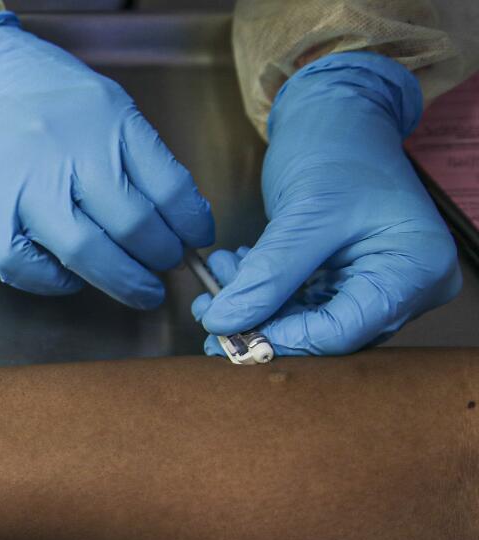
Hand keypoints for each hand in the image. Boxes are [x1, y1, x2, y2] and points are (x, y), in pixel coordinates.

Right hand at [0, 12, 213, 304]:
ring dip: (123, 281)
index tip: (194, 240)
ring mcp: (24, 188)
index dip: (191, 225)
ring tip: (138, 288)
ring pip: (86, 253)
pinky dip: (55, 283)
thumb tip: (176, 217)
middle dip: (161, 258)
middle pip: (135, 227)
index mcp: (108, 121)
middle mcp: (69, 154)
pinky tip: (68, 275)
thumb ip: (137, 154)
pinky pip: (27, 270)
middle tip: (165, 267)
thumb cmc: (38, 94)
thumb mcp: (103, 103)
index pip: (170, 188)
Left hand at [195, 52, 460, 355]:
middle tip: (210, 309)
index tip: (228, 330)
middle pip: (325, 333)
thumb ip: (267, 273)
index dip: (282, 336)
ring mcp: (377, 285)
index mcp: (416, 269)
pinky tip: (234, 270)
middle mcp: (406, 286)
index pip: (343, 331)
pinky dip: (264, 291)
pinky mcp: (348, 280)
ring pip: (306, 321)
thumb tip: (223, 322)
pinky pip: (301, 304)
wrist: (339, 116)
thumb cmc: (339, 148)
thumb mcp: (304, 212)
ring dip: (256, 305)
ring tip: (219, 274)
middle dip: (262, 320)